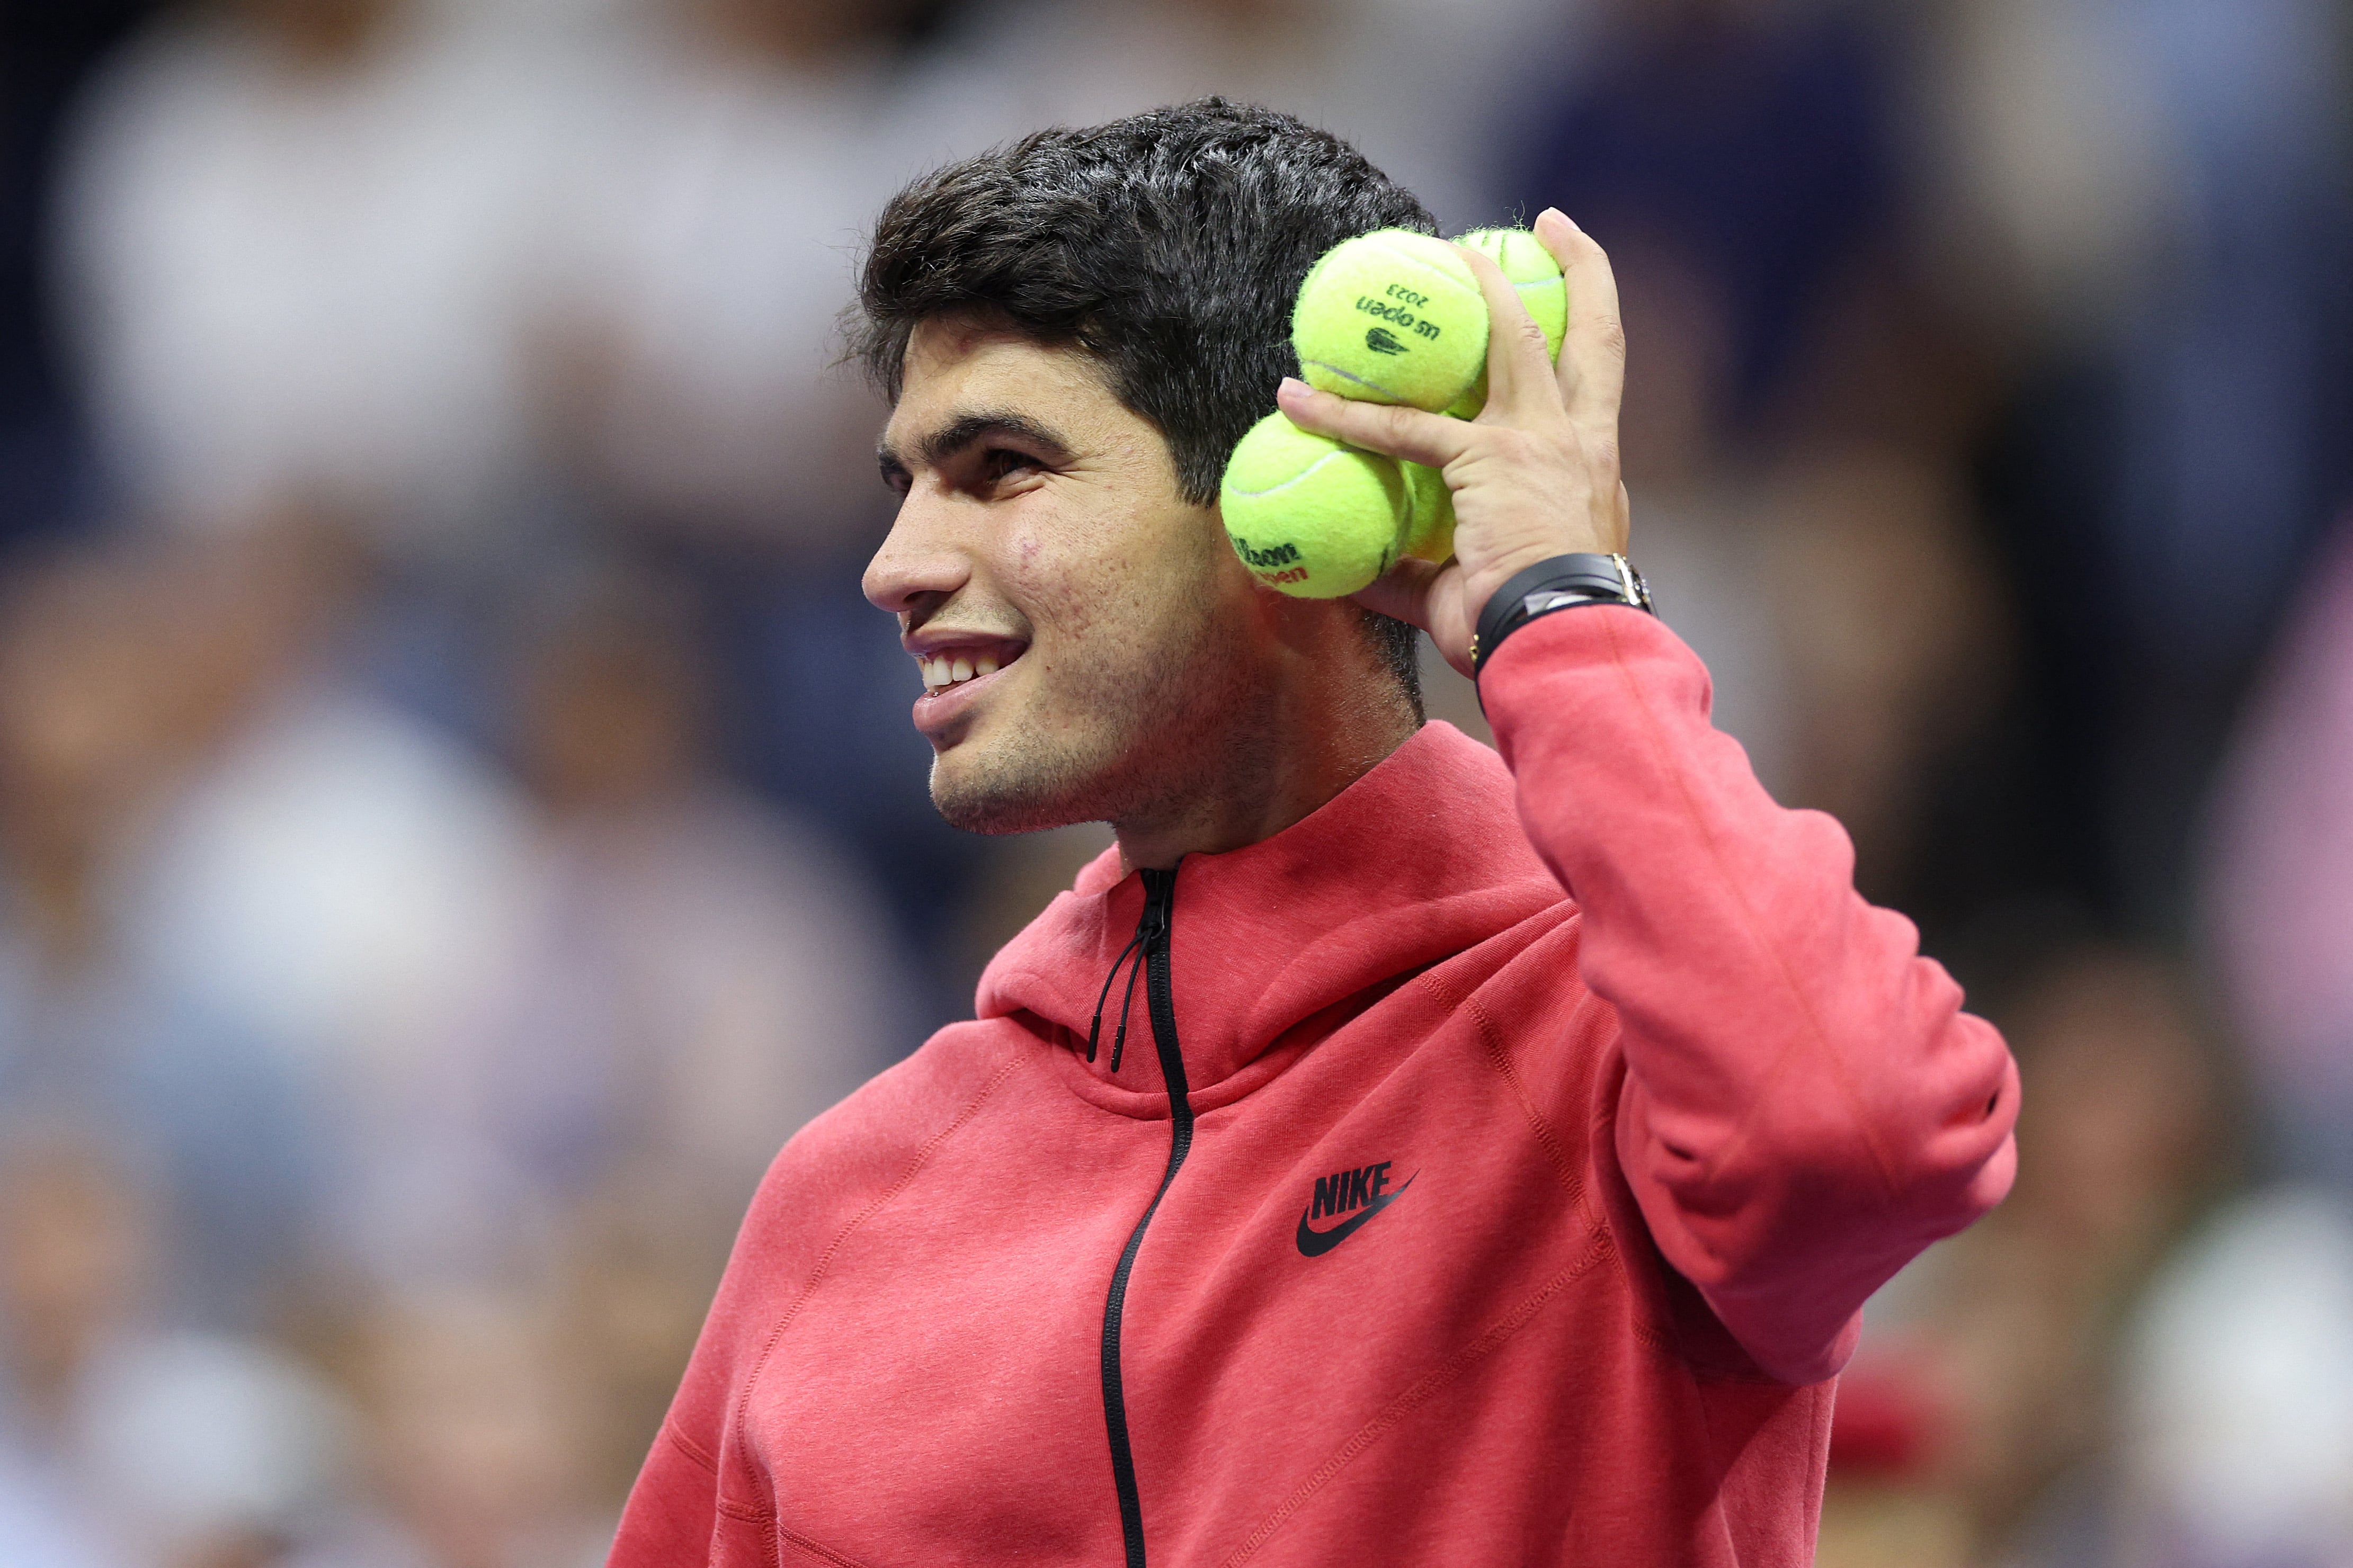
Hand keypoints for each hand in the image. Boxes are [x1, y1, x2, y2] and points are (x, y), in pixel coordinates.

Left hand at [1274, 208, 1630, 677]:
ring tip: (1446, 253)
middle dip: (1577, 269)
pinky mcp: (1490, 459)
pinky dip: (1345, 415)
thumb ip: (1418, 575)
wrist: (1562, 647)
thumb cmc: (1530, 630)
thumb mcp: (1477, 593)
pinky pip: (1405, 427)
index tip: (1565, 312)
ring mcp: (1541, 443)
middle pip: (1592, 333)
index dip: (1583, 340)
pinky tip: (1298, 396)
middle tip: (1547, 226)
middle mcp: (1580, 444)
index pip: (1593, 388)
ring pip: (1514, 337)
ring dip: (1480, 288)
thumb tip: (1356, 577)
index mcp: (1593, 472)